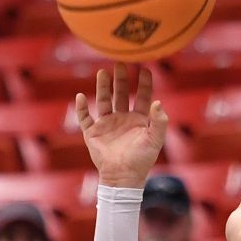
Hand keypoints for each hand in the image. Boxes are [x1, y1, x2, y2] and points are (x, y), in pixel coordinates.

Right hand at [75, 66, 167, 188]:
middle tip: (121, 62)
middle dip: (122, 78)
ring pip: (104, 100)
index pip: (142, 96)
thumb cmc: (141, 161)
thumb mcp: (155, 141)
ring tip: (103, 72)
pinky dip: (81, 108)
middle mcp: (122, 118)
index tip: (144, 68)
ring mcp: (107, 124)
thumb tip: (158, 102)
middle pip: (121, 93)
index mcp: (139, 119)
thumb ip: (159, 122)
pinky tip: (81, 97)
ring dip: (103, 86)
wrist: (123, 178)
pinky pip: (85, 117)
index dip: (144, 82)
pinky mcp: (93, 133)